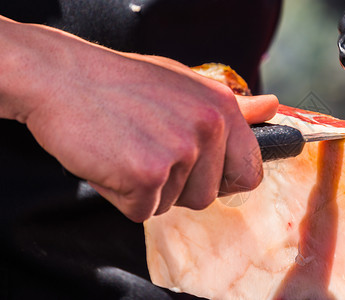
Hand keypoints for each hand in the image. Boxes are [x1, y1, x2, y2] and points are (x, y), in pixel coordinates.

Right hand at [0, 18, 277, 221]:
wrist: (61, 78)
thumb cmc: (123, 83)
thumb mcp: (186, 84)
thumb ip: (233, 106)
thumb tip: (271, 107)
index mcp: (223, 108)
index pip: (250, 173)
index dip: (224, 181)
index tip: (201, 172)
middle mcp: (208, 129)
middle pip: (208, 197)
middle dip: (178, 186)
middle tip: (147, 150)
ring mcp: (179, 152)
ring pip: (172, 205)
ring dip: (148, 190)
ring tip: (127, 150)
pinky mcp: (146, 176)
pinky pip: (142, 211)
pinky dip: (122, 196)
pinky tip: (110, 162)